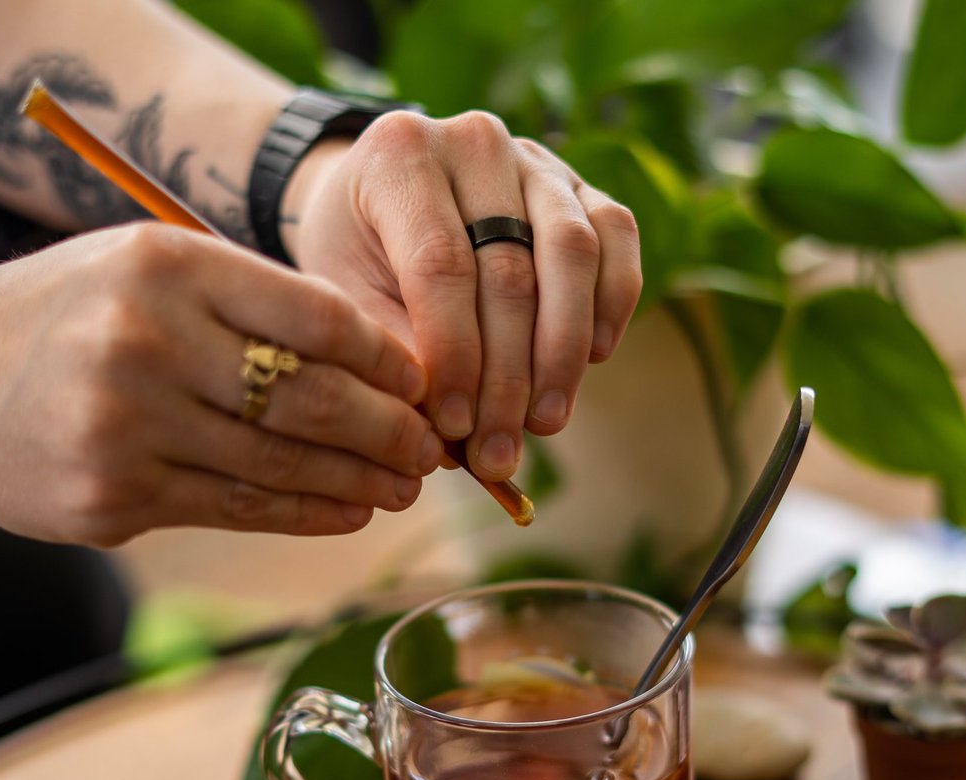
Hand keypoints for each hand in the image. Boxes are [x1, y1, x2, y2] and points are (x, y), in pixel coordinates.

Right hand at [0, 224, 440, 544]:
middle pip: (311, 400)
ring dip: (360, 483)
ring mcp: (128, 426)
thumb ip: (250, 306)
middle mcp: (148, 341)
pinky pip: (241, 510)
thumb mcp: (146, 273)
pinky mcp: (115, 497)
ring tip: (402, 488)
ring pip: (283, 466)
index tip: (423, 384)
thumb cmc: (63, 321)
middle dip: (390, 433)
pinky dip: (308, 514)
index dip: (388, 360)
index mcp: (167, 266)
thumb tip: (377, 364)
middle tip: (429, 451)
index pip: (316, 317)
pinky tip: (348, 513)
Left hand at [293, 111, 642, 480]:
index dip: (454, 356)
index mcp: (401, 157)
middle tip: (499, 451)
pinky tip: (595, 360)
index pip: (441, 266)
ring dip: (564, 351)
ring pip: (572, 253)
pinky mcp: (580, 185)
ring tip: (546, 421)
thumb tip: (447, 428)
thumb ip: (392, 348)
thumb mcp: (347, 293)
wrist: (379, 196)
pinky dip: (614, 302)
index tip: (454, 428)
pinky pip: (617, 236)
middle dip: (507, 377)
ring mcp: (536, 159)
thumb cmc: (357, 251)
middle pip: (510, 270)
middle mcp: (475, 142)